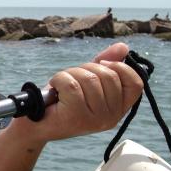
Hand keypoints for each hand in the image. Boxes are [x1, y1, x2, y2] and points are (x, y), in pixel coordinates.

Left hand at [10, 42, 143, 142]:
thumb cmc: (60, 101)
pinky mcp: (76, 117)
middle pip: (109, 75)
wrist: (34, 123)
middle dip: (86, 68)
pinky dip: (59, 79)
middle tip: (71, 79)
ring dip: (70, 74)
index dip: (120, 67)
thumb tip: (123, 47)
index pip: (135, 84)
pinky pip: (71, 84)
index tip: (101, 64)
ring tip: (61, 86)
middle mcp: (111, 117)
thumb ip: (105, 65)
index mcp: (118, 110)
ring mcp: (95, 119)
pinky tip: (54, 89)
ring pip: (89, 78)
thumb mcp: (85, 81)